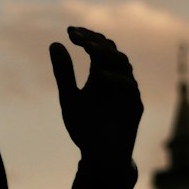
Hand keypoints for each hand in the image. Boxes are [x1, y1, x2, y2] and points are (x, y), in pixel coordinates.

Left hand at [49, 26, 142, 166]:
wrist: (99, 156)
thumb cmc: (85, 127)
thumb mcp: (69, 98)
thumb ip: (64, 73)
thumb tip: (54, 43)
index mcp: (101, 74)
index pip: (98, 46)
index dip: (87, 36)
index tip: (70, 32)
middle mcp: (116, 79)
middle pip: (112, 50)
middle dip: (96, 42)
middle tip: (79, 39)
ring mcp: (127, 92)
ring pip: (123, 64)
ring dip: (106, 54)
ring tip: (88, 49)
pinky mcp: (135, 107)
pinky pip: (129, 88)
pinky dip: (115, 79)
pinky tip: (99, 75)